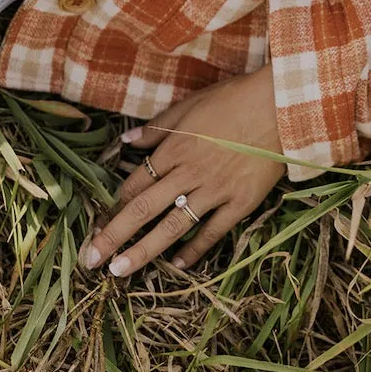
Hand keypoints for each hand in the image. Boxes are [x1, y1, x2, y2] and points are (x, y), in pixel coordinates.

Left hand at [80, 66, 285, 276]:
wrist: (280, 106)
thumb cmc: (234, 99)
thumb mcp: (191, 105)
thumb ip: (158, 127)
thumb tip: (125, 140)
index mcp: (175, 149)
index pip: (136, 182)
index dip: (114, 204)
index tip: (96, 223)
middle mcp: (189, 173)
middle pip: (144, 209)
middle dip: (114, 235)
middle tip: (90, 260)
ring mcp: (215, 190)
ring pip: (172, 227)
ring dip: (143, 251)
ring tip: (119, 271)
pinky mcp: (240, 202)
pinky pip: (213, 231)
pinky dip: (195, 250)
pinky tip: (177, 265)